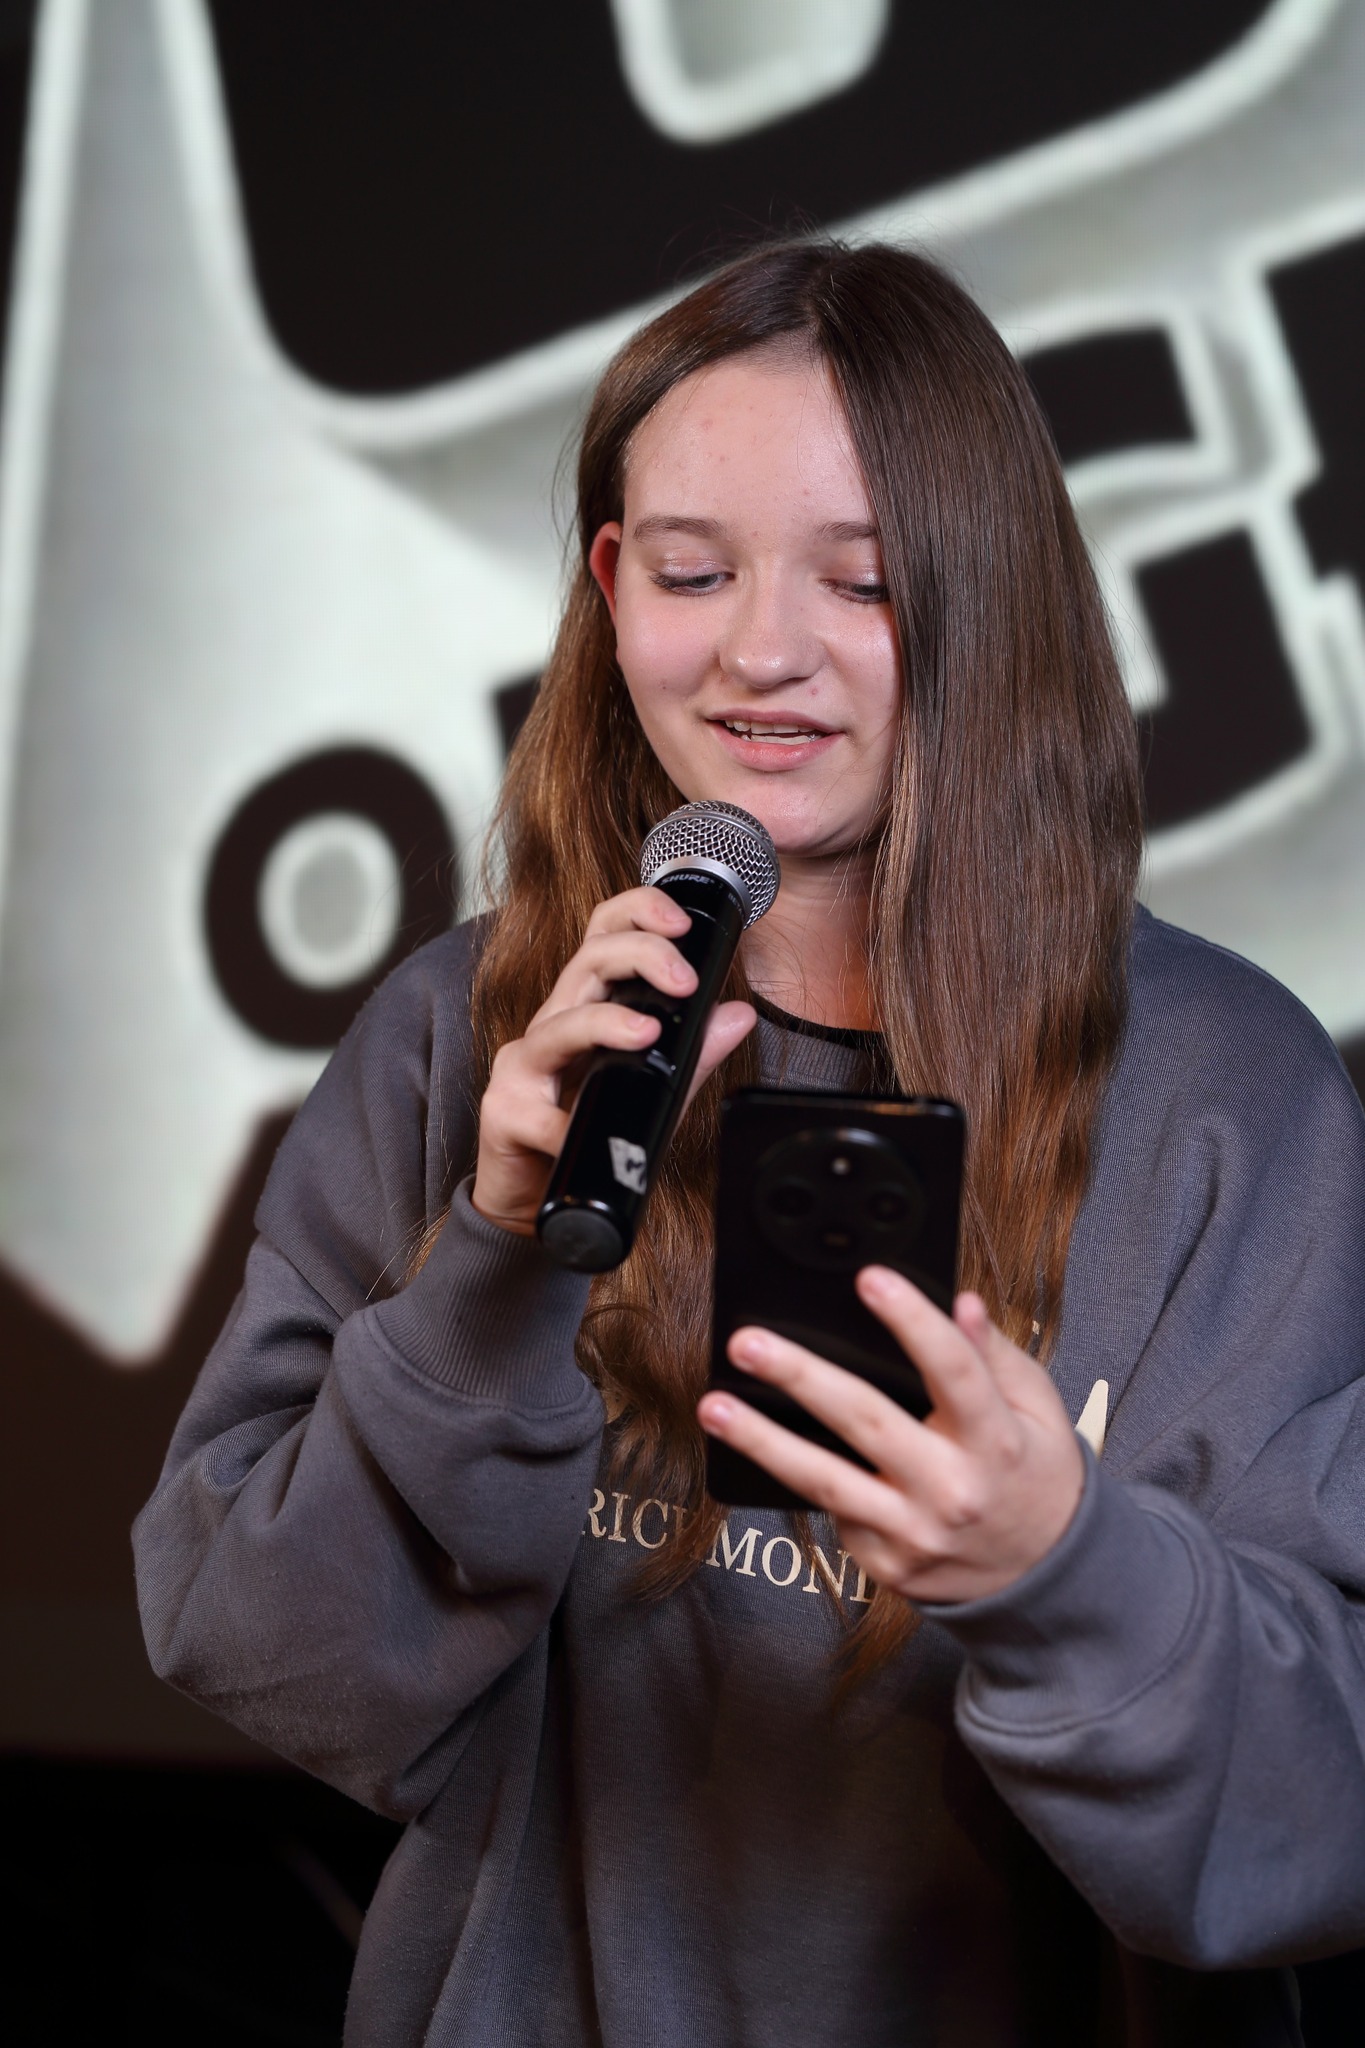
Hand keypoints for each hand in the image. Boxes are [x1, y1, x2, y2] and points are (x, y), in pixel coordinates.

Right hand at [472, 886, 755, 1234]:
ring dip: (603, 1023)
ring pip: (557, 1025)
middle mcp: (553, 1025)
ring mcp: (524, 1067)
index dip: (638, 912)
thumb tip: (738, 1015)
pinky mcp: (505, 1113)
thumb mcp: (654, 1091)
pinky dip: (562, 1125)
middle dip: (640, 955)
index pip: (604, 936)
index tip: (681, 922)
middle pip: (585, 961)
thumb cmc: (589, 1135)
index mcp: (586, 1007)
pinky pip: (536, 1113)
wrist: (533, 1202)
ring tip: (645, 1034)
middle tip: (684, 980)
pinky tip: (578, 1134)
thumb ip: (694, 1054)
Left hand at [697, 1269, 1084, 1603]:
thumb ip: (992, 1356)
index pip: (953, 1371)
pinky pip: (833, 1510)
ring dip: (762, 1440)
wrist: (1043, 1578)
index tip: (871, 1278)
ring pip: (826, 1480)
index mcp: (997, 1442)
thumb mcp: (1036, 1411)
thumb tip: (962, 1302)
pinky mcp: (883, 1562)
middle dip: (801, 1377)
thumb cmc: (1033, 1476)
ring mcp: (913, 1533)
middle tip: (748, 1343)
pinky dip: (795, 1475)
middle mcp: (951, 1490)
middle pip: (867, 1423)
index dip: (911, 1321)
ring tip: (715, 1407)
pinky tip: (758, 1445)